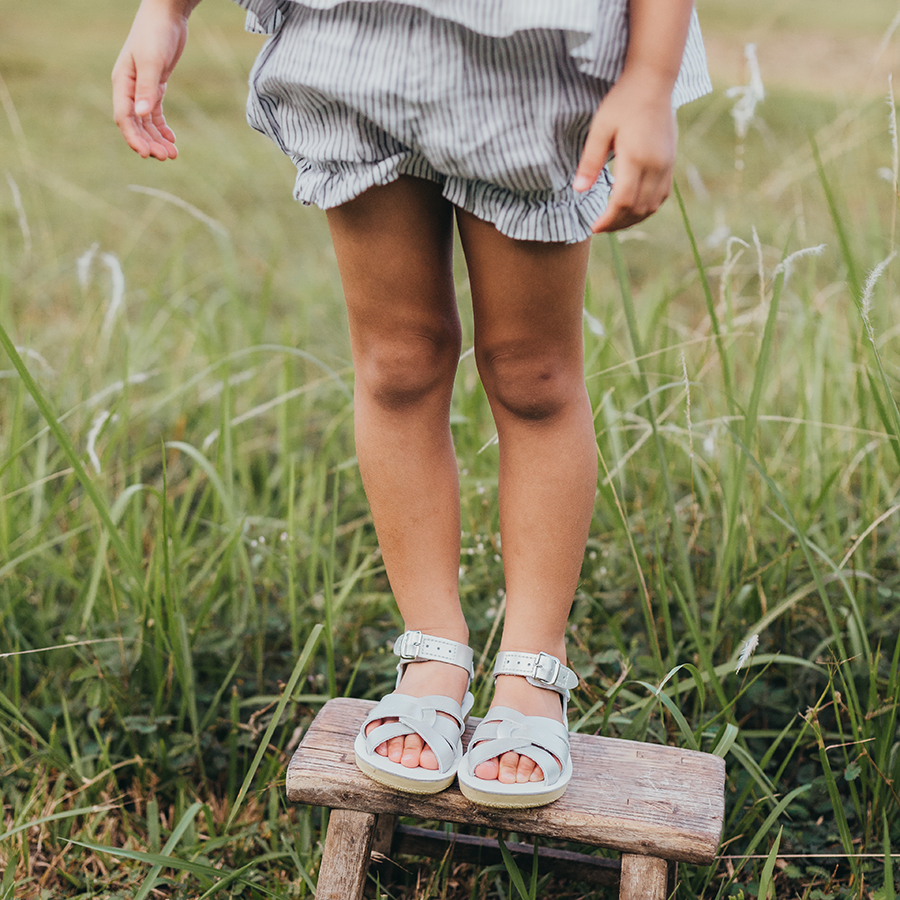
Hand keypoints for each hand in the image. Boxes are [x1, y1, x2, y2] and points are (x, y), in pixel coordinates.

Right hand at [112, 0, 191, 159]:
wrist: (166, 15)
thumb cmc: (155, 34)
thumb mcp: (152, 62)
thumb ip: (147, 89)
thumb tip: (141, 114)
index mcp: (122, 83)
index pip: (124, 118)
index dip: (134, 138)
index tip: (147, 154)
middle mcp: (129, 88)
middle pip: (135, 124)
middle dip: (148, 143)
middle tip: (167, 158)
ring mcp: (141, 88)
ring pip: (145, 122)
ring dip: (157, 139)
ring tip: (173, 154)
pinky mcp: (155, 86)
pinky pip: (155, 113)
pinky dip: (162, 128)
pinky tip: (172, 140)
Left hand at [573, 73, 676, 232]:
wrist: (653, 81)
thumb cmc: (622, 102)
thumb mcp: (600, 129)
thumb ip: (590, 162)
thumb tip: (578, 190)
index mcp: (636, 158)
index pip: (623, 202)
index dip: (608, 220)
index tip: (593, 226)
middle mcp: (656, 165)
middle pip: (638, 209)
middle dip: (618, 223)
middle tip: (600, 227)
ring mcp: (667, 165)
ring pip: (652, 206)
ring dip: (633, 219)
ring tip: (613, 221)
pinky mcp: (671, 162)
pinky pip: (661, 196)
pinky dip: (646, 208)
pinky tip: (631, 208)